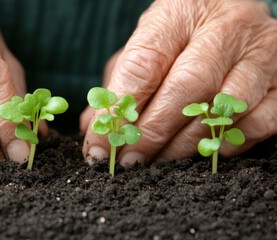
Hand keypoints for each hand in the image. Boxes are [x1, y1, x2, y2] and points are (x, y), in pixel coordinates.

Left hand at [81, 0, 276, 165]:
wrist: (233, 12)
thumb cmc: (180, 34)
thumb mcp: (145, 46)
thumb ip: (120, 83)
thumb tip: (92, 128)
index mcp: (178, 14)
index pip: (143, 64)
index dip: (118, 111)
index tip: (99, 146)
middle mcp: (224, 28)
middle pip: (186, 88)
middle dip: (152, 133)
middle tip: (129, 161)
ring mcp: (260, 52)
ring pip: (224, 107)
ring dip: (186, 145)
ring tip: (160, 163)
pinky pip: (261, 119)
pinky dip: (230, 142)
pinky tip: (206, 150)